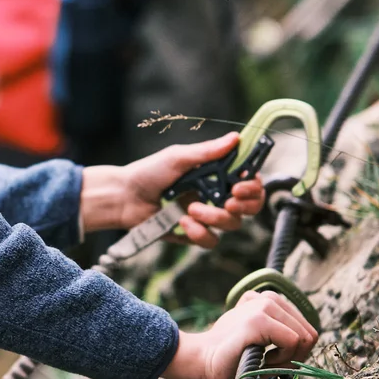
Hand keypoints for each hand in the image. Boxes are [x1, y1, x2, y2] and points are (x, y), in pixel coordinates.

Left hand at [79, 136, 264, 246]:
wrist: (124, 197)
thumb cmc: (149, 172)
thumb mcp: (178, 157)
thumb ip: (208, 152)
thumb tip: (236, 138)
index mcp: (216, 175)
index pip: (249, 182)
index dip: (254, 186)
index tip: (242, 185)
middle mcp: (216, 195)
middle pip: (249, 207)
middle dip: (244, 205)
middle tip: (228, 201)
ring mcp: (206, 216)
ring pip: (232, 224)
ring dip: (214, 217)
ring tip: (190, 209)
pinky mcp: (194, 234)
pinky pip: (211, 240)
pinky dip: (199, 233)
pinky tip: (181, 222)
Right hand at [162, 289, 318, 378]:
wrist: (202, 361)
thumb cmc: (230, 356)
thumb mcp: (261, 339)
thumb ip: (282, 334)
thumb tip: (309, 343)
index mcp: (268, 300)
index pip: (306, 327)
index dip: (299, 351)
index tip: (277, 360)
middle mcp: (267, 298)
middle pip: (309, 332)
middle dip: (297, 356)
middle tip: (273, 364)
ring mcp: (262, 306)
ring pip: (303, 337)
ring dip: (289, 358)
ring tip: (265, 361)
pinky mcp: (258, 320)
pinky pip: (292, 342)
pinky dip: (283, 359)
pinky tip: (262, 360)